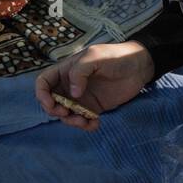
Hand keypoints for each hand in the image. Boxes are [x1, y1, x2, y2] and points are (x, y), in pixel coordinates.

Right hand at [34, 41, 155, 130]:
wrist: (140, 66)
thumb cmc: (115, 56)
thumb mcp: (94, 57)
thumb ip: (79, 72)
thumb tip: (72, 94)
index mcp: (66, 71)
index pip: (43, 83)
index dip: (41, 95)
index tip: (52, 104)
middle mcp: (70, 86)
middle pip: (51, 102)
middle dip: (56, 112)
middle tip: (68, 113)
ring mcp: (82, 98)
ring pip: (66, 115)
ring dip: (71, 121)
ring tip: (85, 121)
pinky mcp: (94, 108)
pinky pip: (83, 120)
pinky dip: (86, 125)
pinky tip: (96, 123)